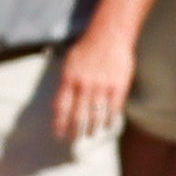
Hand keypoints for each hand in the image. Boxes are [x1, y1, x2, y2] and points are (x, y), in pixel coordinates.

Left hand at [47, 28, 132, 149]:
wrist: (110, 35)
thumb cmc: (88, 48)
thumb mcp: (69, 63)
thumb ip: (65, 84)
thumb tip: (57, 104)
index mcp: (70, 79)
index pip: (62, 108)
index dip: (59, 123)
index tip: (58, 134)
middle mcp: (84, 85)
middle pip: (78, 115)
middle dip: (74, 130)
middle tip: (73, 139)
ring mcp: (102, 87)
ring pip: (95, 115)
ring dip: (92, 128)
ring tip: (90, 135)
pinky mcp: (118, 86)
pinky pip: (113, 108)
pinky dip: (110, 119)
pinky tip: (107, 125)